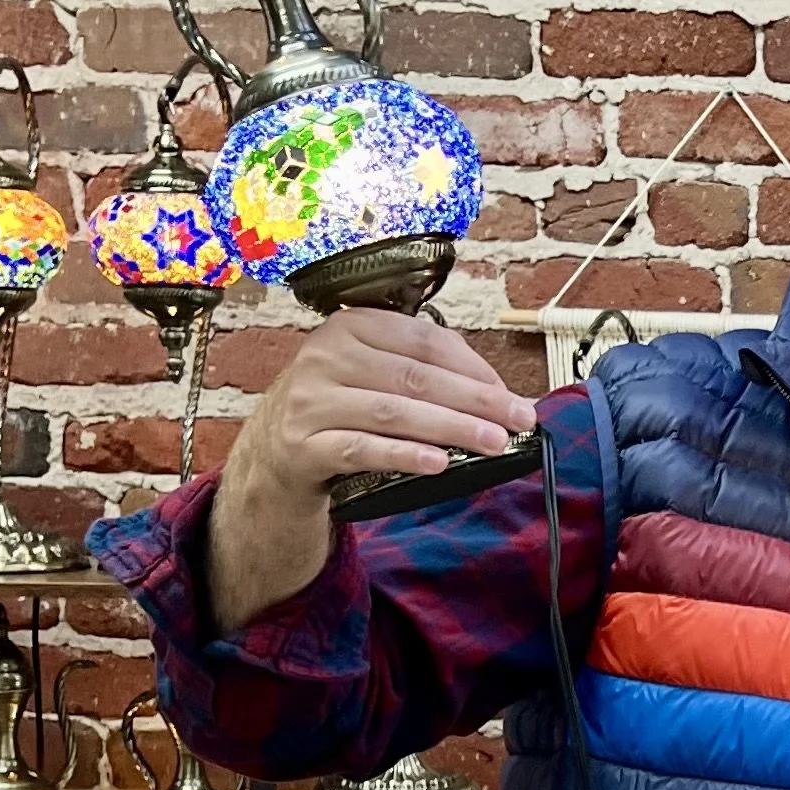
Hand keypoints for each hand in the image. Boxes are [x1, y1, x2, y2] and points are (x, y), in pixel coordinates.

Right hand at [254, 309, 536, 493]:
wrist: (271, 453)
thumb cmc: (336, 407)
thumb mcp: (368, 373)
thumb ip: (419, 367)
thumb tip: (491, 389)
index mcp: (349, 327)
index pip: (424, 342)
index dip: (475, 368)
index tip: (510, 394)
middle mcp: (325, 356)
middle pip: (415, 377)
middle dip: (475, 400)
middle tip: (518, 419)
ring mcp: (310, 401)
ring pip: (393, 412)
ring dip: (451, 428)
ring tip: (492, 442)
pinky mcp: (302, 445)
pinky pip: (362, 449)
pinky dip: (404, 456)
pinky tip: (439, 462)